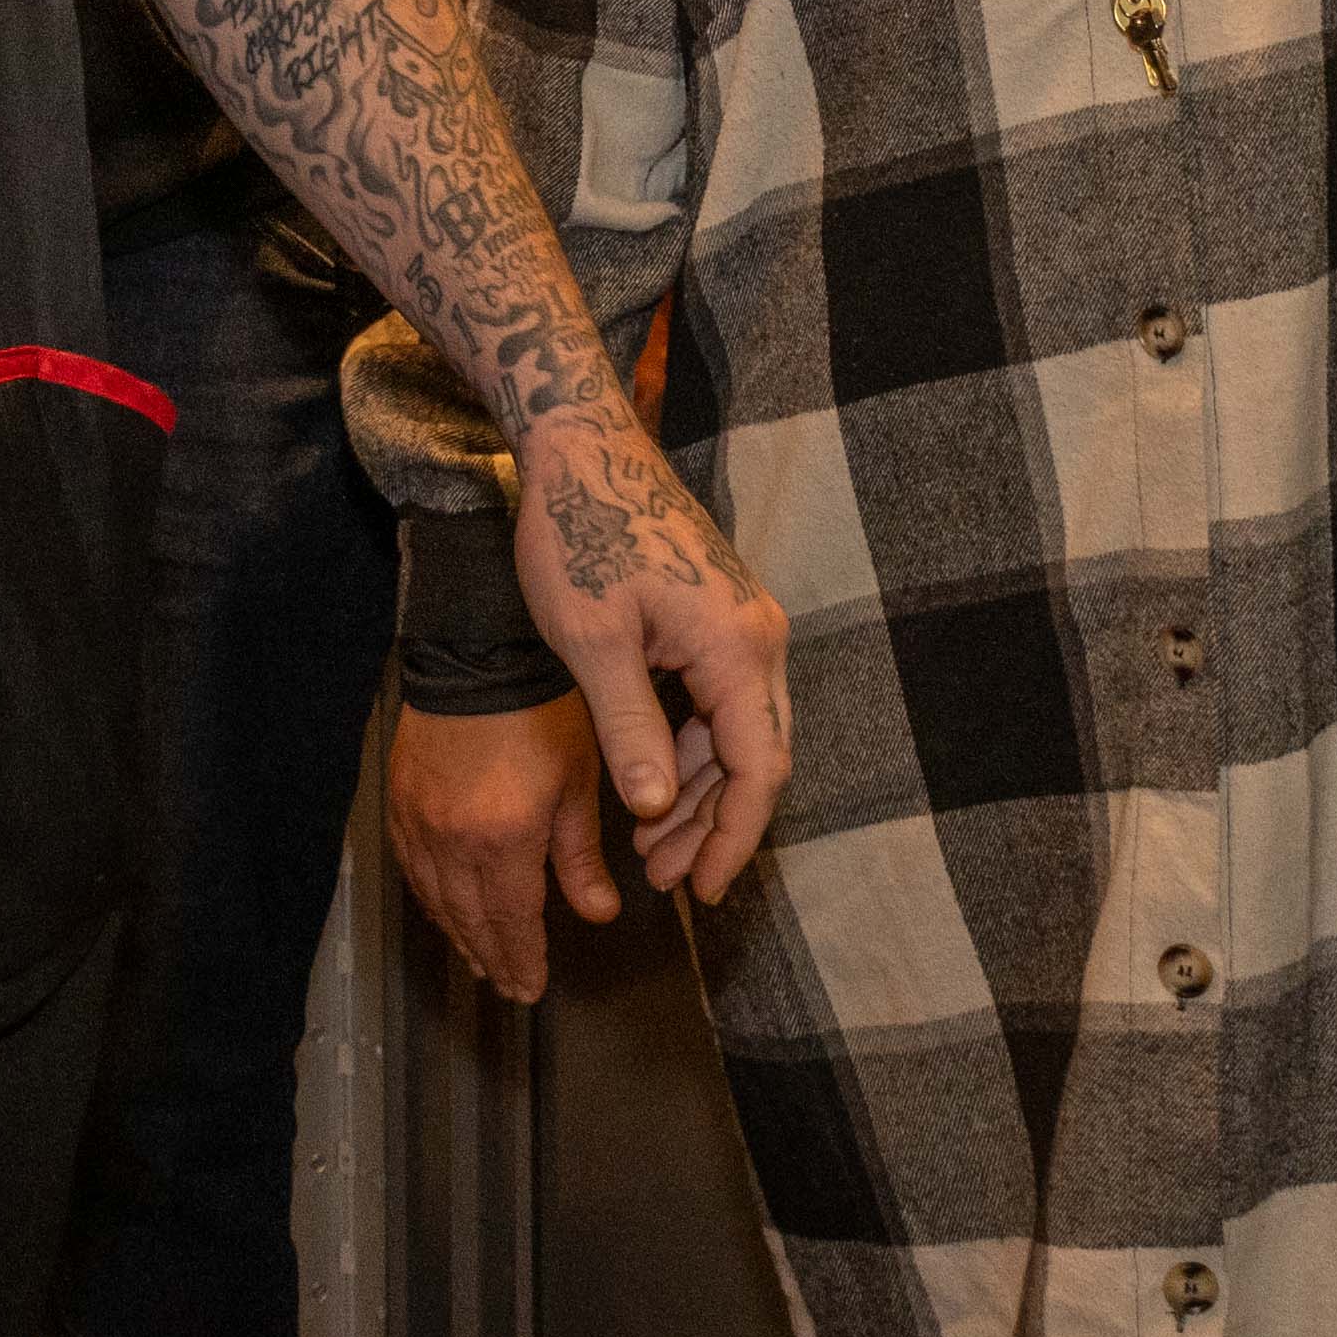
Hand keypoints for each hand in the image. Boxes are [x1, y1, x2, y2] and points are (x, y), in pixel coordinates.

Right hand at [386, 695, 622, 1005]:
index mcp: (503, 839)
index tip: (531, 987)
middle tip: (508, 986)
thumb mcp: (578, 783)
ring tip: (478, 959)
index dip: (523, 960)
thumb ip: (582, 856)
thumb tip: (598, 912)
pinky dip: (428, 896)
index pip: (512, 921)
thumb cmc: (541, 712)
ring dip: (459, 935)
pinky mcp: (400, 800)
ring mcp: (419, 821)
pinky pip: (411, 866)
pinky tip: (441, 908)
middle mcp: (453, 840)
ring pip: (436, 899)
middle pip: (470, 919)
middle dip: (492, 958)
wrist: (480, 654)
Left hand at [503, 402, 794, 921]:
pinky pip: (722, 701)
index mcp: (737, 648)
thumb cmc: (578, 534)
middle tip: (664, 879)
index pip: (757, 772)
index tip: (707, 893)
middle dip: (715, 827)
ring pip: (740, 733)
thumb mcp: (592, 643)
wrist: (580, 443)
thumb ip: (630, 730)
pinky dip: (693, 748)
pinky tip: (654, 784)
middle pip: (757, 759)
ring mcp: (743, 623)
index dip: (734, 840)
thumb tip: (657, 811)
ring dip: (700, 792)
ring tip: (649, 848)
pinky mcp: (720, 614)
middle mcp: (759, 637)